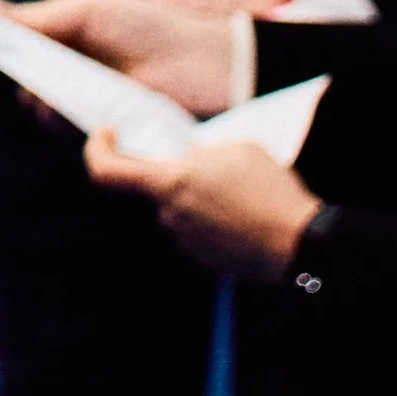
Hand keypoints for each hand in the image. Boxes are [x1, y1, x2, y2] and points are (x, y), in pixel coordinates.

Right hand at [15, 0, 236, 112]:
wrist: (204, 67)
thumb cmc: (152, 29)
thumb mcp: (92, 11)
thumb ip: (44, 17)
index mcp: (70, 37)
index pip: (22, 43)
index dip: (0, 40)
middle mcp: (78, 72)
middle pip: (29, 83)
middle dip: (24, 77)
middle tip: (33, 73)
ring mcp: (93, 103)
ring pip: (47, 112)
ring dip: (44, 103)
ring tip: (58, 92)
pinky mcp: (110, 133)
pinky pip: (74, 134)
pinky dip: (68, 122)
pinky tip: (81, 111)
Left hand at [82, 130, 317, 277]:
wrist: (300, 243)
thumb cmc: (270, 190)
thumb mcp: (236, 148)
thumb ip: (202, 152)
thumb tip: (194, 162)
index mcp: (170, 183)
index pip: (107, 172)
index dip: (97, 150)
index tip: (108, 135)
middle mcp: (171, 216)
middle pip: (156, 189)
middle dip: (176, 175)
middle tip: (211, 165)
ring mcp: (188, 242)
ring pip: (180, 210)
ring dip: (199, 198)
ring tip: (238, 192)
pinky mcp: (207, 261)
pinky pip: (200, 232)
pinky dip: (214, 221)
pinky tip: (245, 215)